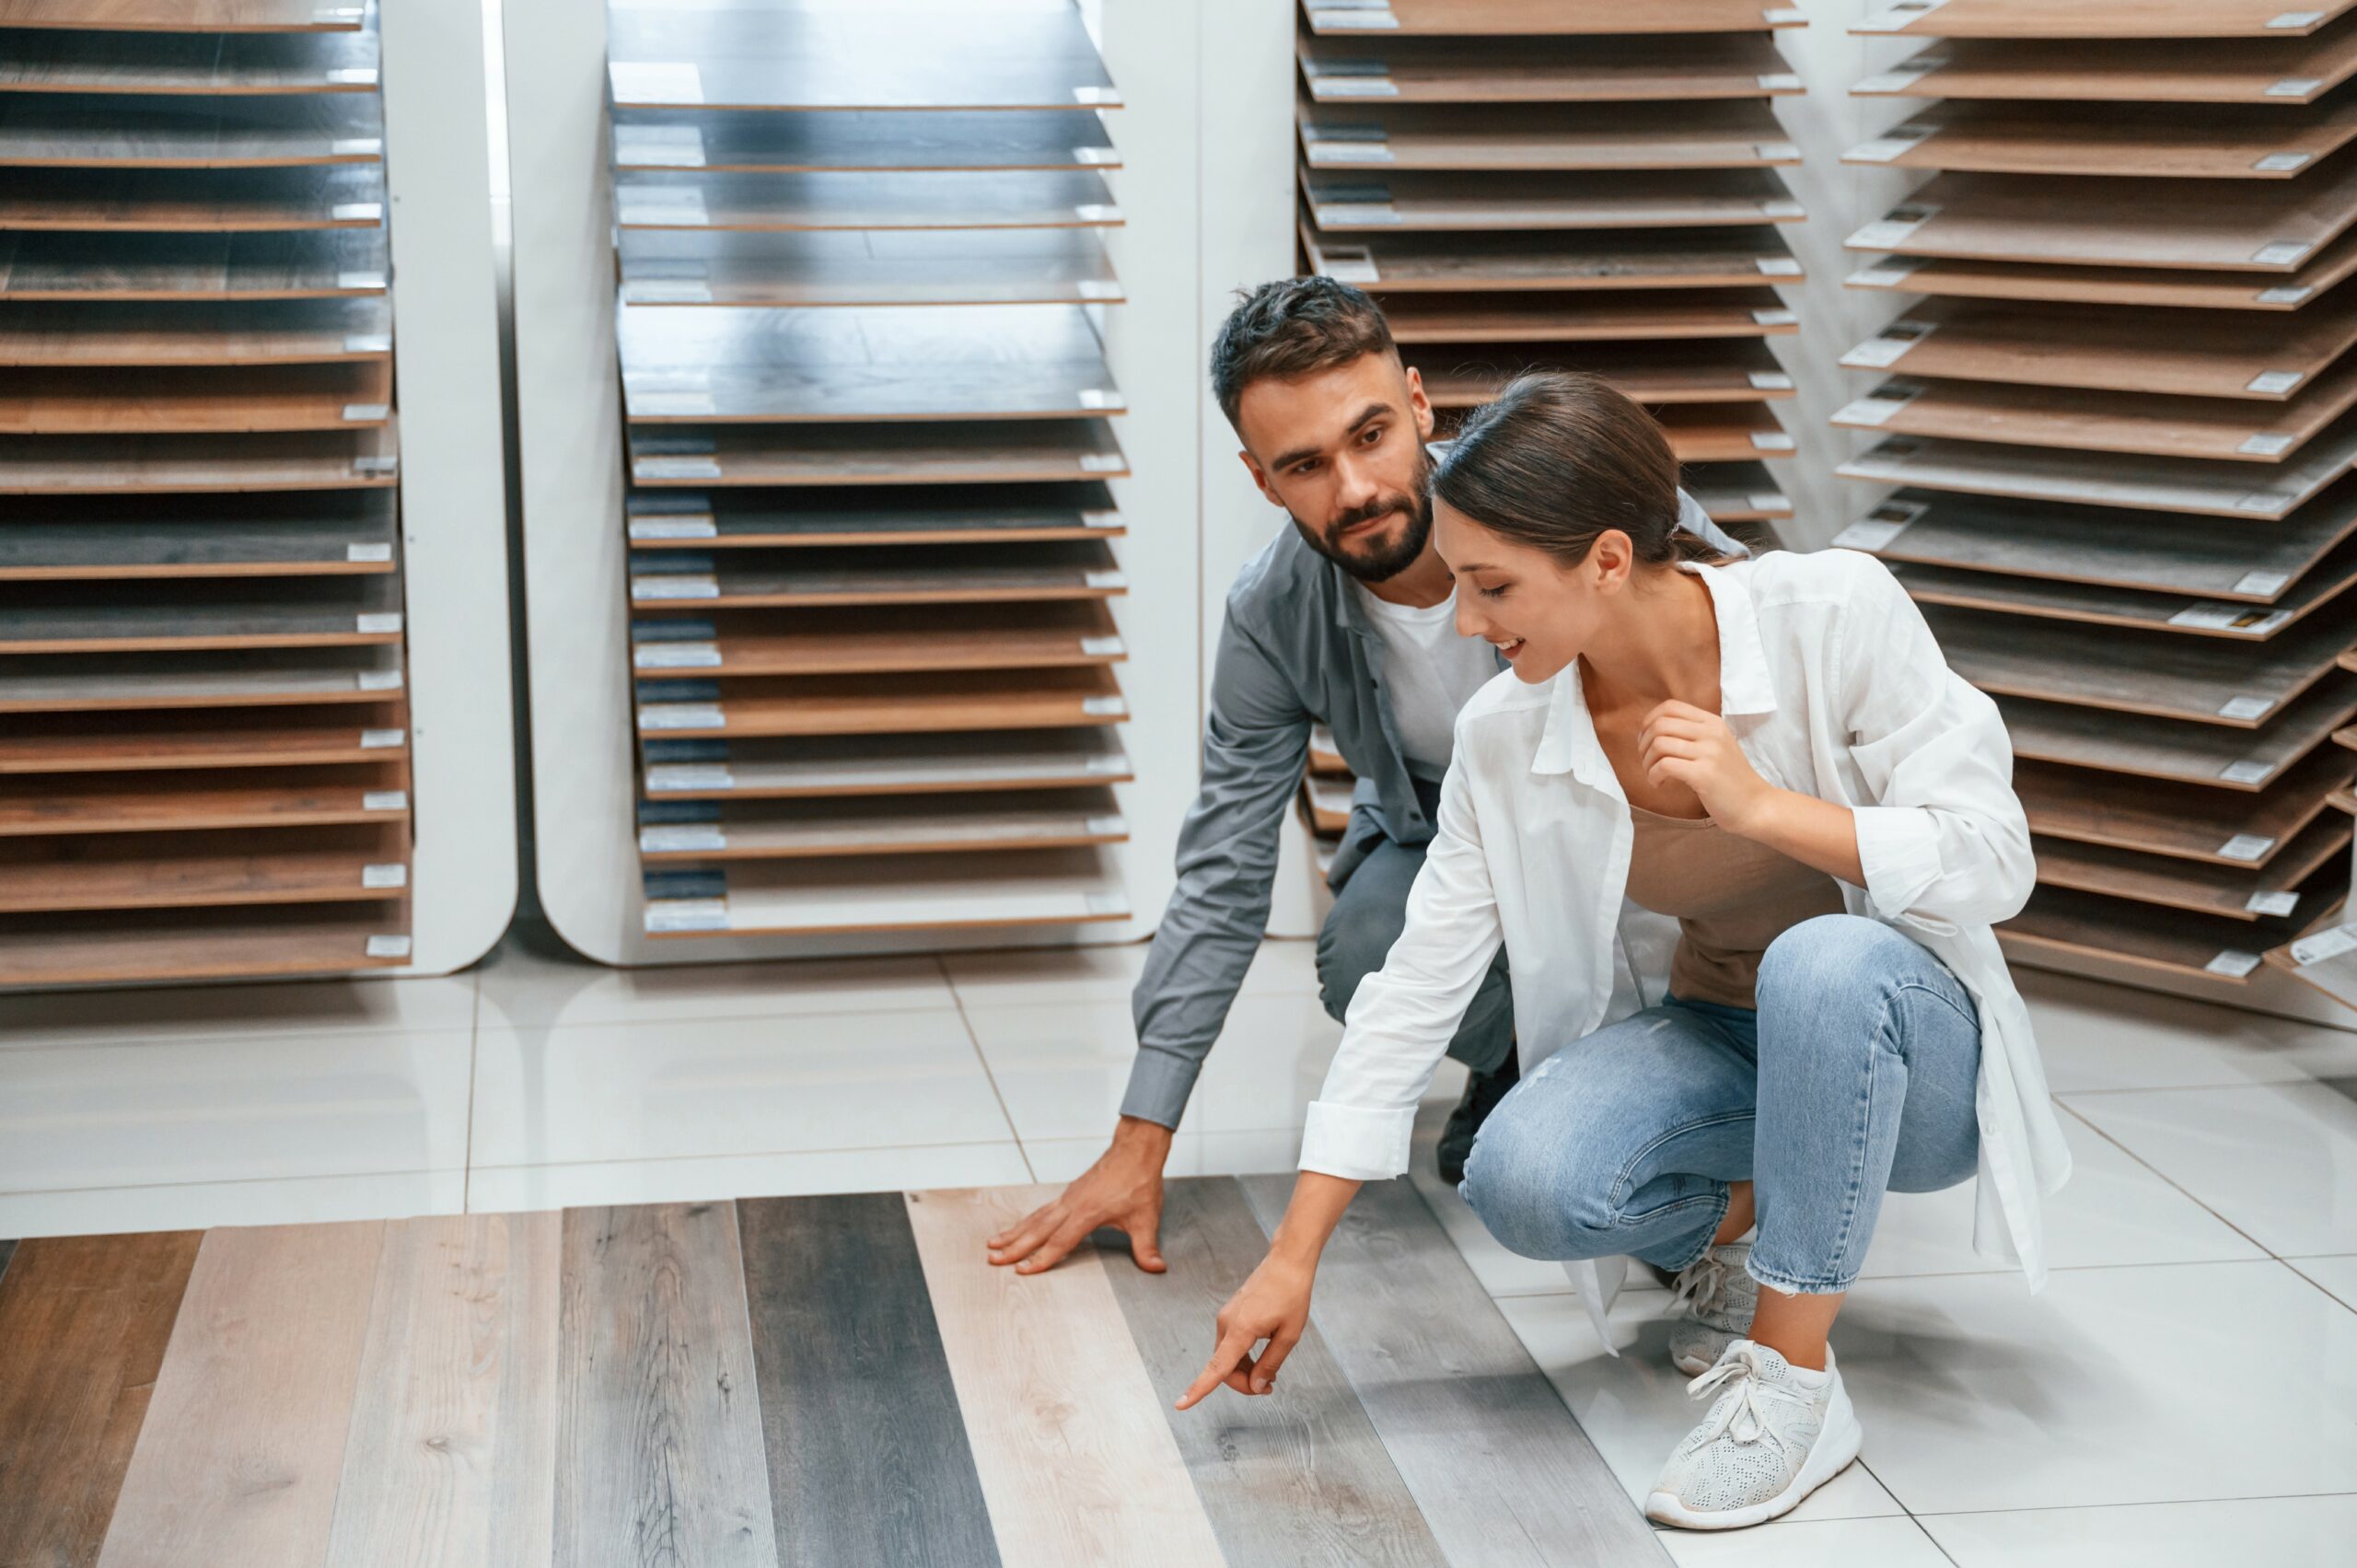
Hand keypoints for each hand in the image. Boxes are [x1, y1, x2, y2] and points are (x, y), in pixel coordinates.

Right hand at [986, 1115, 1170, 1274]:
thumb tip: (1156, 1268)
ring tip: (993, 1244)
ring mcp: (1068, 1197)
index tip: (1023, 1271)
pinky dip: (1027, 1220)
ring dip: (1014, 1232)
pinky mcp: (1070, 1192)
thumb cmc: (1139, 1181)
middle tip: (992, 1259)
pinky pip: (1043, 1209)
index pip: (1059, 1242)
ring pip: (1035, 1218)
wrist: (1135, 1150)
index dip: (1041, 1259)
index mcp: (1087, 1213)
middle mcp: (1071, 1204)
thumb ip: (1147, 1247)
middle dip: (1014, 1246)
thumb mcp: (1146, 1218)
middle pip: (1037, 1230)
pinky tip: (1020, 1227)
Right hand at [1176, 1249, 1314, 1408]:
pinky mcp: (1230, 1315)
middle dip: (1243, 1383)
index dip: (1199, 1389)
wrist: (1286, 1263)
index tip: (1181, 1405)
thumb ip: (1270, 1363)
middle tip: (1269, 1386)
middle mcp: (1227, 1323)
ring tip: (1270, 1373)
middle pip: (1224, 1368)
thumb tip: (1256, 1386)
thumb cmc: (1291, 1295)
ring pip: (1227, 1358)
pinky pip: (1230, 1345)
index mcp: (1241, 1329)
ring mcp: (1226, 1317)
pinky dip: (1242, 1357)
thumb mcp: (1289, 1335)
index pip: (1217, 1367)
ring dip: (1245, 1371)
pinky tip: (1261, 1357)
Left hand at [1639, 699, 1774, 831]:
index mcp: (1713, 722)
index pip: (1670, 707)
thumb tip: (1652, 728)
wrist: (1755, 805)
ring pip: (1659, 744)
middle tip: (1647, 762)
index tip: (1646, 740)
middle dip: (1643, 744)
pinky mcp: (1704, 774)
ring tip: (1654, 775)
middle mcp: (1712, 733)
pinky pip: (1664, 765)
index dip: (1649, 721)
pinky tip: (1660, 784)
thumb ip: (1692, 734)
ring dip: (1647, 762)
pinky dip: (1653, 776)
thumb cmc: (1729, 779)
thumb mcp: (1715, 746)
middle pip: (1660, 725)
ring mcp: (1710, 752)